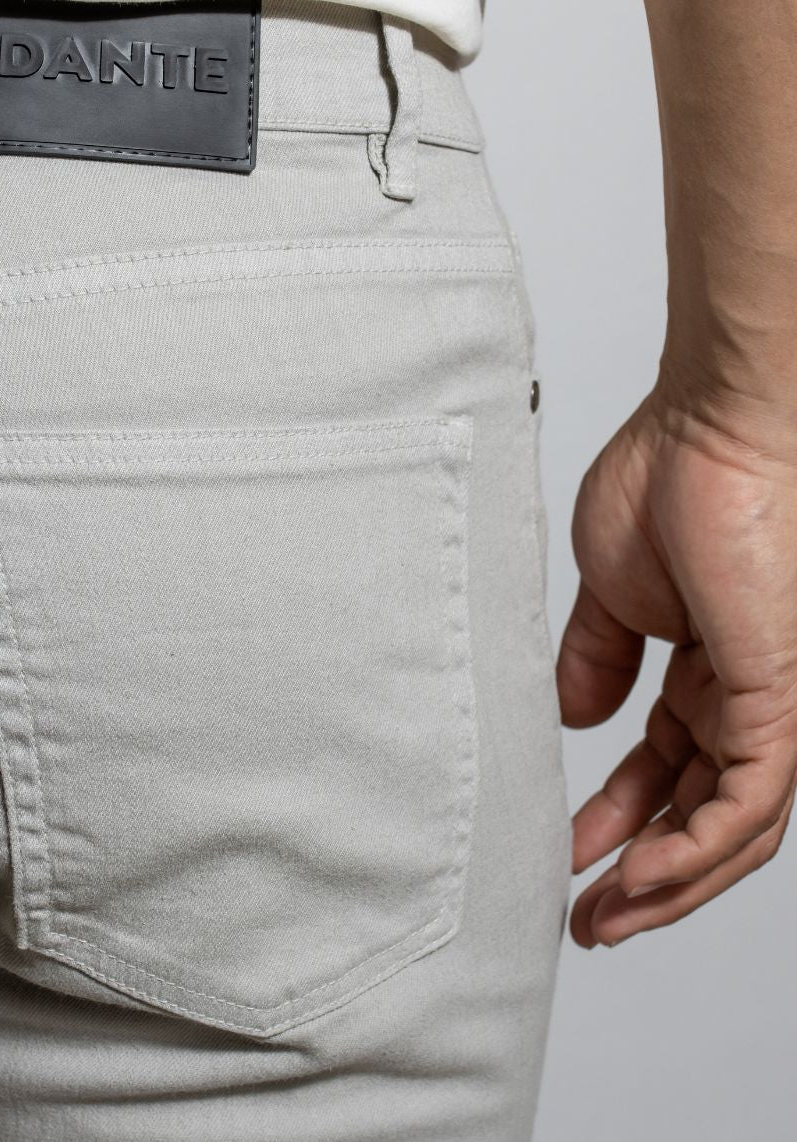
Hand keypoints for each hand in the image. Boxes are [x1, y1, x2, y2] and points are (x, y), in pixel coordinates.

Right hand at [557, 388, 796, 947]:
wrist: (710, 426)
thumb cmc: (665, 478)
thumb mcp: (607, 593)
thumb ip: (595, 659)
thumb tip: (568, 716)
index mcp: (704, 671)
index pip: (669, 773)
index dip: (619, 822)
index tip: (571, 856)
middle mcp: (743, 698)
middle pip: (703, 816)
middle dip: (646, 876)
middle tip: (590, 917)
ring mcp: (767, 704)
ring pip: (734, 830)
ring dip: (669, 884)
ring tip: (606, 917)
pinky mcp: (778, 701)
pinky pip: (749, 805)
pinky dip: (695, 852)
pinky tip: (640, 876)